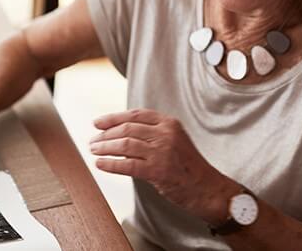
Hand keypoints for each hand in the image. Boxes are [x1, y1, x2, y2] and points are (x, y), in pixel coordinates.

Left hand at [90, 108, 236, 220]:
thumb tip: (121, 133)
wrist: (207, 188)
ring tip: (94, 151)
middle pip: (127, 128)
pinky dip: (111, 164)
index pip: (136, 114)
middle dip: (106, 134)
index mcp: (170, 123)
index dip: (113, 118)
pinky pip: (128, 165)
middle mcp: (166, 134)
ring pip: (125, 145)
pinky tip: (100, 165)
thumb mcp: (175, 141)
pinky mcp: (158, 170)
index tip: (98, 123)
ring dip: (105, 148)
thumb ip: (153, 134)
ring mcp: (162, 152)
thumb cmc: (189, 167)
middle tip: (93, 141)